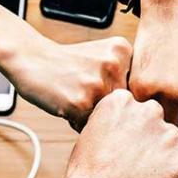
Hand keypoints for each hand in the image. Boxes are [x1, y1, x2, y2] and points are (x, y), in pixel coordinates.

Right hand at [7, 37, 131, 129]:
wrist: (30, 58)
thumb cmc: (67, 63)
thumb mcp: (102, 56)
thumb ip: (125, 76)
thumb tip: (147, 114)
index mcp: (123, 50)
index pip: (136, 89)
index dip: (116, 94)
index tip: (97, 83)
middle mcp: (114, 65)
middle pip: (124, 105)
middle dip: (106, 106)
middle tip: (84, 91)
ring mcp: (98, 84)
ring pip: (108, 117)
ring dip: (92, 115)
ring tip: (75, 97)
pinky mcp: (80, 102)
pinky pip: (89, 126)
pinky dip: (77, 121)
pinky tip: (66, 103)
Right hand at [56, 89, 177, 177]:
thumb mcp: (91, 135)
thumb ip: (117, 123)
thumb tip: (132, 128)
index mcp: (122, 101)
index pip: (137, 114)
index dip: (129, 137)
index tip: (118, 153)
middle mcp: (149, 110)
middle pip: (158, 128)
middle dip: (150, 147)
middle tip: (131, 171)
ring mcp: (170, 135)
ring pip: (173, 148)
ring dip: (164, 164)